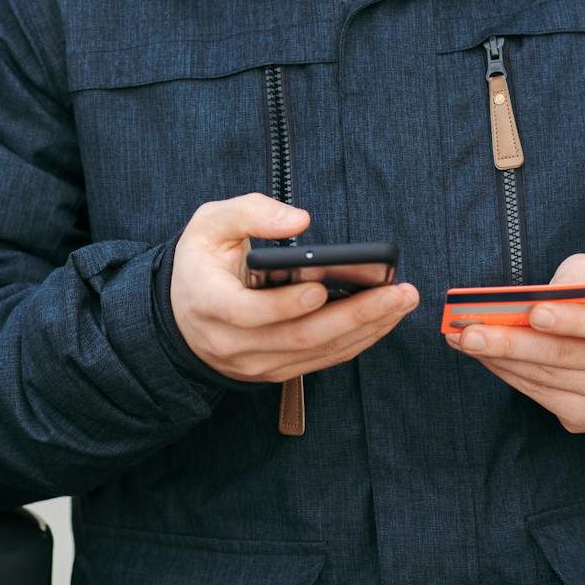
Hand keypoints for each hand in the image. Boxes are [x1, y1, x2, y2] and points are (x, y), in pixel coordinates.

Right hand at [171, 193, 420, 382]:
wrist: (183, 313)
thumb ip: (250, 212)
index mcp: (209, 303)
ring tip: (402, 301)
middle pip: (299, 337)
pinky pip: (322, 361)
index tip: (322, 287)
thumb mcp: (209, 224)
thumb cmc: (201, 262)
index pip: (248, 313)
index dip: (286, 304)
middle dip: (355, 315)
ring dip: (366, 329)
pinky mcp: (276, 372)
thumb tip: (301, 220)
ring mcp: (255, 364)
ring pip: (317, 352)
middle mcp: (232, 343)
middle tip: (398, 292)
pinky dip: (357, 341)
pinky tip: (384, 319)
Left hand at [448, 252, 584, 432]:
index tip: (533, 313)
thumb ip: (572, 278)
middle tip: (470, 333)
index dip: (572, 320)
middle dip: (513, 343)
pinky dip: (510, 376)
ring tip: (464, 341)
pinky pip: (543, 397)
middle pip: (569, 356)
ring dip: (500, 360)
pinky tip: (486, 359)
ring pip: (549, 378)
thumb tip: (533, 300)